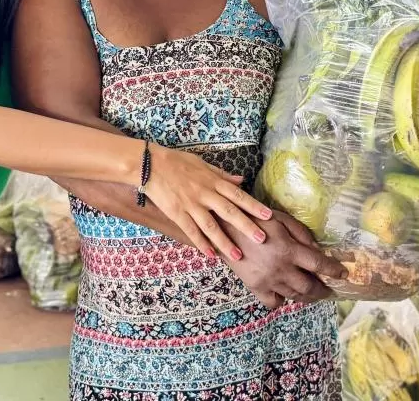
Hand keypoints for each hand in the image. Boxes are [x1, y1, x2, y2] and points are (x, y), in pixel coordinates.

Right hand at [144, 147, 273, 260]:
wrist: (151, 165)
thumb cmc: (177, 162)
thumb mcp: (203, 164)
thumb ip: (222, 174)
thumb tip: (240, 179)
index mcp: (213, 181)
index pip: (238, 195)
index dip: (253, 205)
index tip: (268, 215)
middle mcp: (205, 194)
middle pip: (229, 212)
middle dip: (246, 226)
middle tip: (261, 239)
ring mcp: (191, 205)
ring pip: (211, 226)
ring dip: (225, 242)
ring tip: (238, 256)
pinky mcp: (177, 213)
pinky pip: (192, 231)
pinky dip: (201, 244)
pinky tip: (211, 255)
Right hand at [222, 210, 346, 309]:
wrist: (225, 229)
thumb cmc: (256, 220)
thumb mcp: (281, 219)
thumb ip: (301, 234)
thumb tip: (317, 250)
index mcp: (289, 249)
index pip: (319, 264)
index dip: (334, 270)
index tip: (343, 274)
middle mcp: (281, 268)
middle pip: (310, 287)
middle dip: (323, 290)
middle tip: (329, 290)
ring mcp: (268, 281)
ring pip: (294, 296)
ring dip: (307, 296)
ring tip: (313, 294)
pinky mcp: (255, 287)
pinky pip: (274, 302)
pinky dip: (282, 300)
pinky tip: (285, 293)